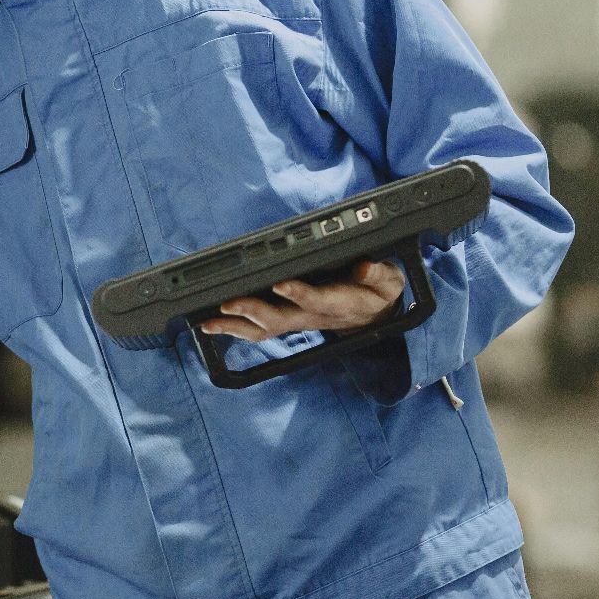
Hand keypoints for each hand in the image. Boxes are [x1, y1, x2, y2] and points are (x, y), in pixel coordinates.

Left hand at [200, 260, 405, 342]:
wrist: (375, 313)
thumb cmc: (378, 292)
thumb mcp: (389, 281)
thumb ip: (379, 274)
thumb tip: (364, 268)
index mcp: (339, 303)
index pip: (316, 300)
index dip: (298, 293)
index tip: (280, 283)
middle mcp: (313, 316)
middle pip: (280, 319)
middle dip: (252, 311)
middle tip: (227, 303)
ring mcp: (298, 321)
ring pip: (264, 329)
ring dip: (235, 326)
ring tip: (208, 322)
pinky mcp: (288, 320)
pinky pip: (258, 331)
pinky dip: (234, 329)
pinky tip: (211, 325)